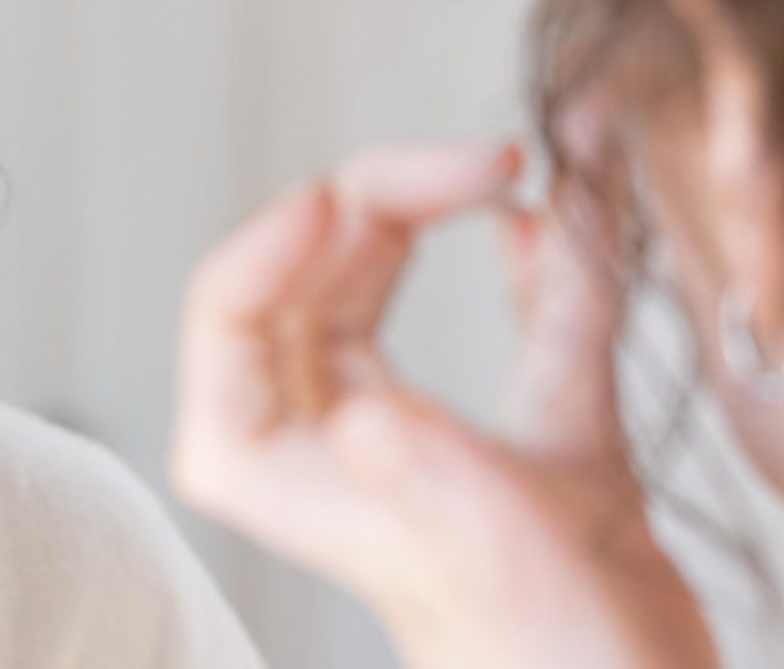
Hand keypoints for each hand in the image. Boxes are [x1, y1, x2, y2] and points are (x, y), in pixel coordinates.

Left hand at [169, 136, 716, 668]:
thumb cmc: (555, 659)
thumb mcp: (484, 554)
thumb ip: (423, 473)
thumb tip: (365, 409)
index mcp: (270, 466)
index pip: (227, 314)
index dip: (275, 236)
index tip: (345, 194)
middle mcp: (326, 442)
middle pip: (312, 274)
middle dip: (387, 198)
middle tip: (484, 163)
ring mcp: (412, 436)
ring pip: (387, 283)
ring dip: (443, 213)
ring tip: (509, 171)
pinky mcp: (504, 439)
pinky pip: (497, 318)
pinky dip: (527, 264)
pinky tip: (547, 221)